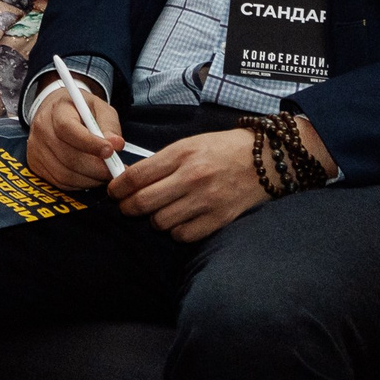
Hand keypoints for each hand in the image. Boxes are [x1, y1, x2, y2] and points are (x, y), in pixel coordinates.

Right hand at [24, 75, 120, 189]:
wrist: (55, 112)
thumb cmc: (80, 110)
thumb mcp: (99, 108)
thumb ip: (109, 124)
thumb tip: (116, 144)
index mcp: (57, 110)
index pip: (68, 129)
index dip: (90, 143)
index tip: (110, 151)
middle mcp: (42, 129)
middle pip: (68, 156)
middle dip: (96, 167)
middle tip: (114, 169)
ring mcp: (36, 149)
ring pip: (65, 174)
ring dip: (90, 179)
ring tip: (104, 173)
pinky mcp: (36, 165)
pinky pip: (60, 182)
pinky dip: (79, 184)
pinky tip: (90, 176)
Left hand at [108, 129, 265, 241]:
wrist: (266, 158)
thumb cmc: (222, 148)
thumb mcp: (189, 144)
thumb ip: (161, 162)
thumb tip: (130, 179)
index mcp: (181, 153)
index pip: (136, 176)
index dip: (117, 187)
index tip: (113, 192)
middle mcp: (192, 177)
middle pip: (143, 202)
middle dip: (127, 208)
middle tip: (127, 207)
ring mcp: (206, 200)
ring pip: (160, 222)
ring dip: (154, 220)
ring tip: (160, 211)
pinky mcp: (219, 219)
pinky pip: (183, 235)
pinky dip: (176, 231)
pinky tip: (180, 220)